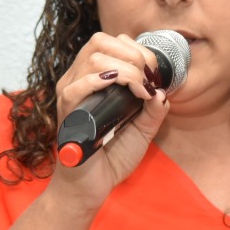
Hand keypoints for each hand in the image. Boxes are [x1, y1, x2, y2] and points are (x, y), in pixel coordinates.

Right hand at [50, 32, 170, 208]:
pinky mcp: (66, 114)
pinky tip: (124, 89)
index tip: (154, 73)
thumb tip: (162, 91)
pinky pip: (77, 87)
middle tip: (149, 80)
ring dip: (126, 69)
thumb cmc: (111, 157)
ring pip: (93, 58)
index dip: (137, 49)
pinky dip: (103, 81)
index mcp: (92, 79)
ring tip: (141, 90)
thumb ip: (154, 109)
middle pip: (100, 41)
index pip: (110, 42)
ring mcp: (69, 95)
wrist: (91, 187)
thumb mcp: (142, 130)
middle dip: (134, 55)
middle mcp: (77, 81)